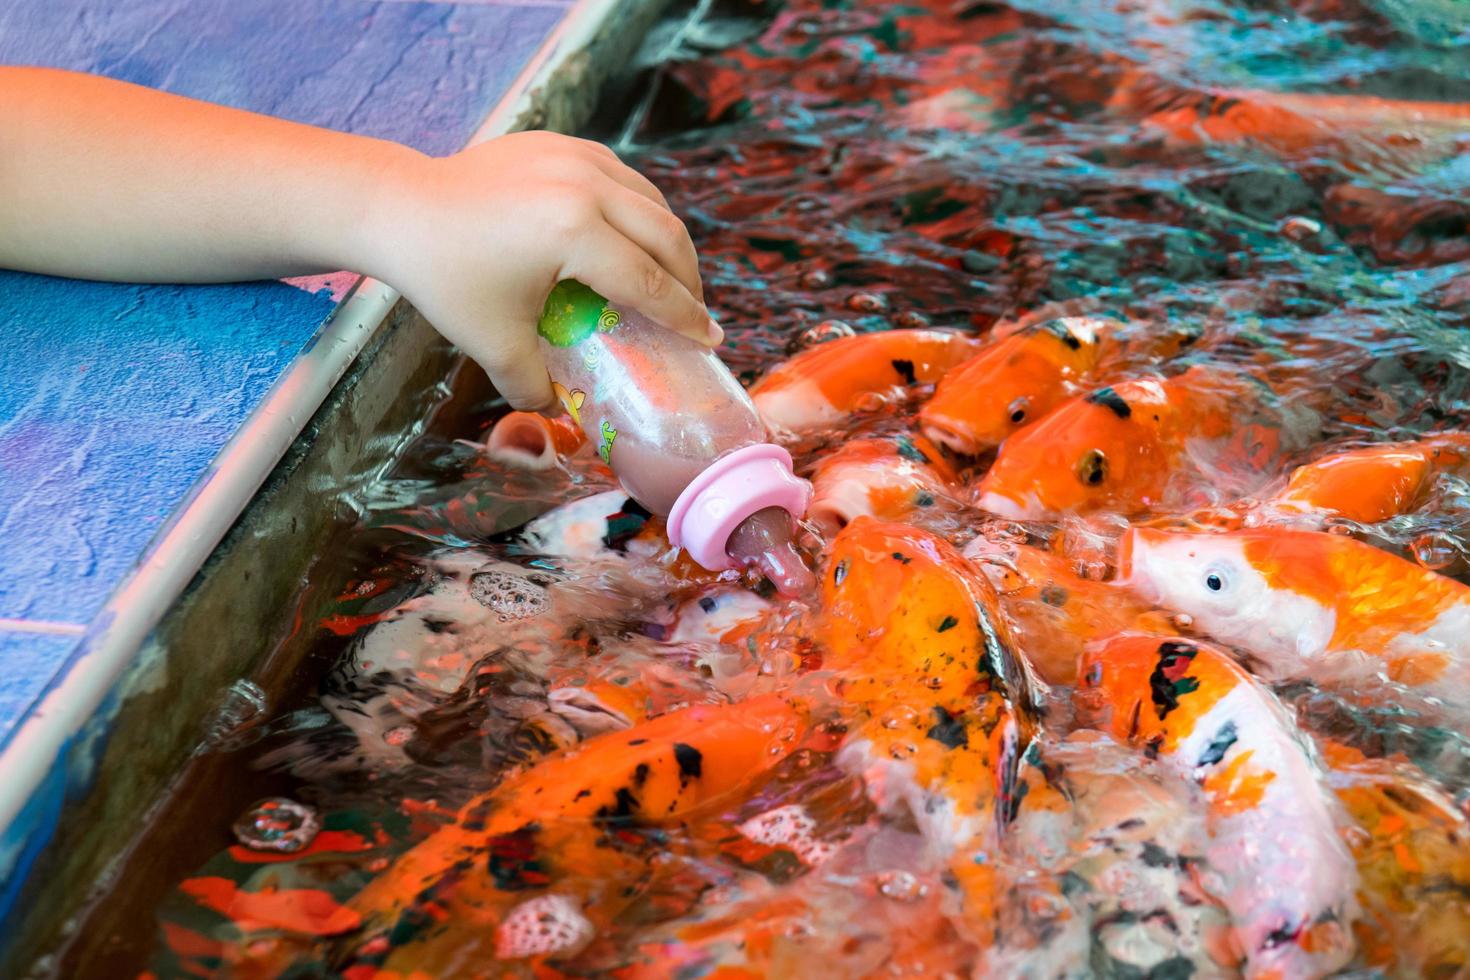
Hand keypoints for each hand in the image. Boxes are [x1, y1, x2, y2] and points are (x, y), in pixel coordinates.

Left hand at [363, 131, 719, 410]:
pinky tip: (635, 240)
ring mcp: (576, 157)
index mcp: (573, 231)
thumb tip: (560, 415)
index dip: (683, 318)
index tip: (707, 340)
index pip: (649, 282)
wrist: (401, 208)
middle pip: (665, 236)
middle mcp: (585, 185)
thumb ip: (534, 386)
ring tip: (672, 280)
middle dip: (689, 281)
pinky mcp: (563, 143)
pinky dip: (640, 211)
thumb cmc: (445, 274)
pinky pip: (623, 179)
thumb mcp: (493, 341)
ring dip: (669, 243)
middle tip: (695, 316)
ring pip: (651, 201)